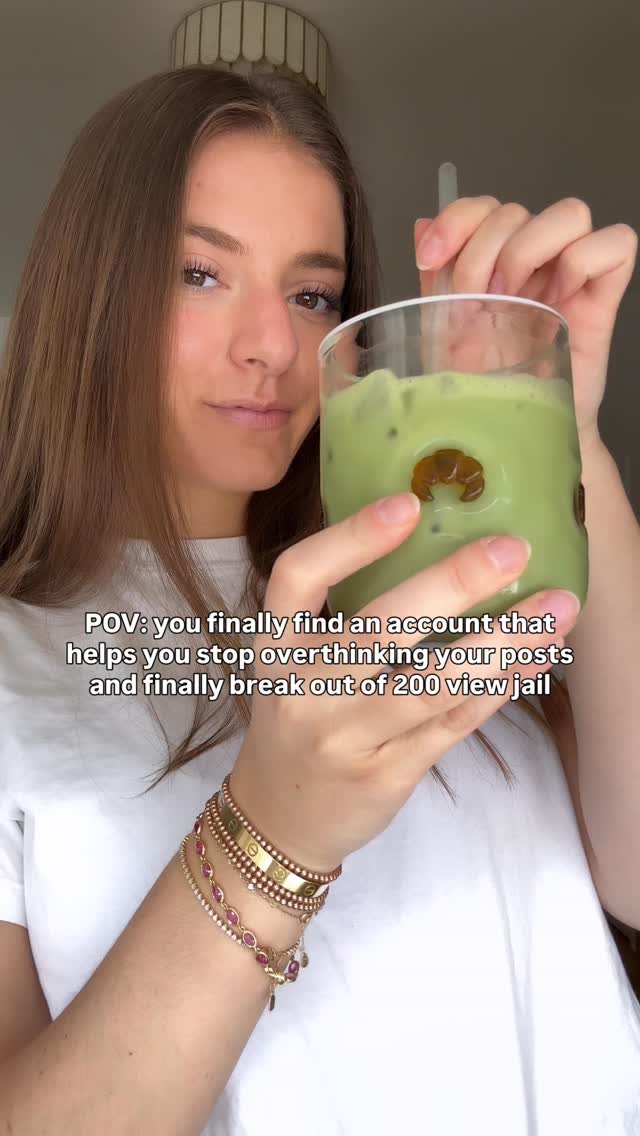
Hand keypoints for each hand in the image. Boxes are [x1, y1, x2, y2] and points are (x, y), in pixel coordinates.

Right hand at [230, 495, 579, 871]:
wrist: (279, 817)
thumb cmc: (301, 718)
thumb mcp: (297, 662)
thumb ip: (344, 614)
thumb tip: (441, 545)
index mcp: (278, 646)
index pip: (298, 578)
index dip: (350, 539)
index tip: (409, 504)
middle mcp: (304, 689)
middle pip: (378, 630)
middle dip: (452, 586)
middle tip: (512, 549)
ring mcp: (344, 736)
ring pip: (431, 683)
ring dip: (500, 642)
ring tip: (554, 608)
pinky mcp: (385, 773)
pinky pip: (453, 723)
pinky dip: (499, 686)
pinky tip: (535, 656)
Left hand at [414, 198, 637, 457]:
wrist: (510, 436)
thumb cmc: (481, 387)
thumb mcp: (443, 331)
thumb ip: (436, 278)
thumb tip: (422, 225)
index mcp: (492, 261)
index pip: (483, 207)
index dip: (455, 220)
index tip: (428, 260)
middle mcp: (531, 262)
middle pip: (517, 210)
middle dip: (483, 250)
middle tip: (474, 303)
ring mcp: (569, 277)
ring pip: (570, 214)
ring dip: (530, 248)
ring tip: (512, 299)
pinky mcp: (602, 300)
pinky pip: (616, 245)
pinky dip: (584, 261)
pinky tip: (557, 300)